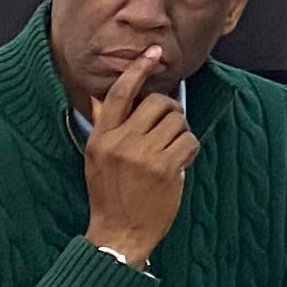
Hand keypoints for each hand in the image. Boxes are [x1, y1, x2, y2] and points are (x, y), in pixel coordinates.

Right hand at [81, 49, 196, 267]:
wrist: (119, 232)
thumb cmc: (110, 195)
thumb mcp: (96, 159)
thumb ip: (104, 128)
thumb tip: (102, 98)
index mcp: (101, 138)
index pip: (118, 94)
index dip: (136, 70)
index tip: (152, 53)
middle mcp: (120, 142)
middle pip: (156, 103)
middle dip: (170, 109)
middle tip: (171, 125)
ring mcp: (143, 155)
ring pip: (177, 120)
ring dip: (181, 132)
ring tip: (173, 150)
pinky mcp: (165, 168)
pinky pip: (189, 140)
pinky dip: (190, 149)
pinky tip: (181, 162)